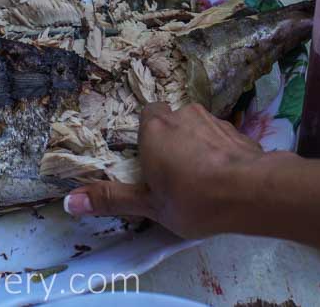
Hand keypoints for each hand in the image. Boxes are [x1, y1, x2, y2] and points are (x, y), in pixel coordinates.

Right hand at [64, 103, 272, 238]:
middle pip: (172, 121)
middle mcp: (181, 113)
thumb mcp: (148, 204)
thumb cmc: (192, 197)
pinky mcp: (236, 131)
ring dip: (197, 146)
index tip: (152, 162)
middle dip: (173, 141)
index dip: (148, 138)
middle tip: (176, 174)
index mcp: (154, 126)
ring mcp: (212, 119)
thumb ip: (111, 199)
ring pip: (198, 128)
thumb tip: (69, 201)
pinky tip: (225, 175)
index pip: (147, 118)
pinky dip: (220, 152)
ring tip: (203, 178)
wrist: (250, 191)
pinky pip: (221, 138)